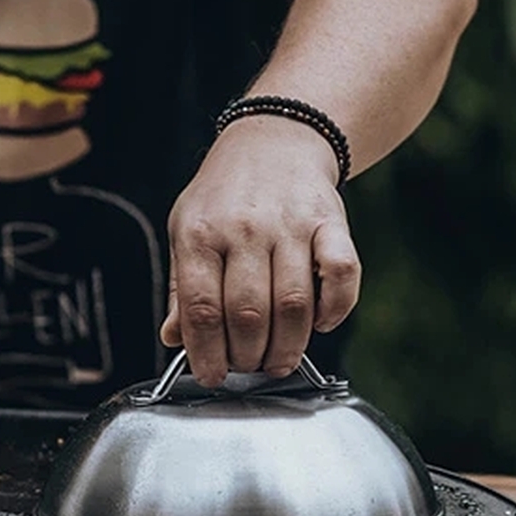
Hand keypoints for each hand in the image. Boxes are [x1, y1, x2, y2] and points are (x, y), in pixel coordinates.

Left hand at [160, 116, 359, 386]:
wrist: (275, 139)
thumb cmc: (225, 196)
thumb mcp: (186, 231)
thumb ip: (182, 289)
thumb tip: (174, 339)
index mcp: (199, 234)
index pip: (202, 309)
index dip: (207, 354)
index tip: (211, 376)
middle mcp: (244, 228)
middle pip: (249, 315)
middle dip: (248, 357)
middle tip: (247, 368)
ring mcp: (290, 224)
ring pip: (294, 305)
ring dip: (288, 347)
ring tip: (278, 361)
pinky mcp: (331, 222)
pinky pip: (341, 275)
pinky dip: (335, 309)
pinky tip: (320, 324)